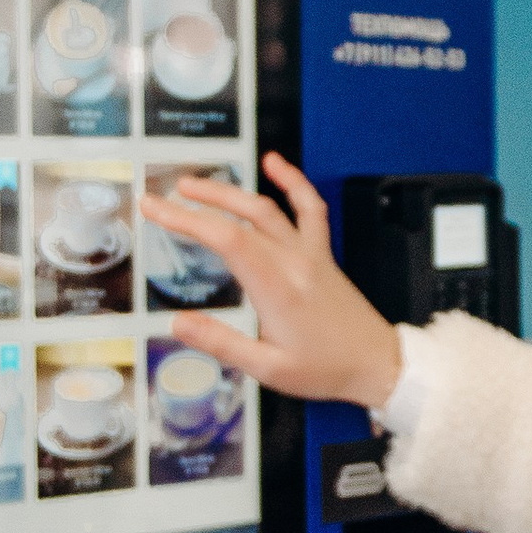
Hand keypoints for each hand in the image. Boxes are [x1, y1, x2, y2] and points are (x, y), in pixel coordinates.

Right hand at [139, 154, 402, 411]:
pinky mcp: (322, 254)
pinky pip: (309, 209)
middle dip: (197, 201)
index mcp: (277, 288)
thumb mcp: (268, 368)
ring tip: (195, 183)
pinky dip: (292, 182)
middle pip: (241, 217)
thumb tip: (178, 323)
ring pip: (267, 208)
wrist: (376, 364)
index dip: (185, 219)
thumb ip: (221, 343)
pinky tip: (275, 163)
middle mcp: (294, 262)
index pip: (225, 239)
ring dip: (229, 191)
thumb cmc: (326, 369)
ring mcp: (310, 254)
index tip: (155, 209)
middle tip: (162, 195)